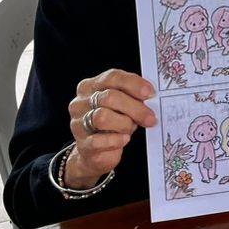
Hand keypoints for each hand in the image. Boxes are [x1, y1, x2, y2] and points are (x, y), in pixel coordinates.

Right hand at [65, 69, 156, 189]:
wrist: (96, 151)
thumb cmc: (114, 123)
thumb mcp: (122, 105)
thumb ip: (132, 97)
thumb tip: (150, 97)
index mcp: (90, 86)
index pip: (112, 77)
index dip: (133, 84)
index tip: (150, 93)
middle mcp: (80, 102)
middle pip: (109, 97)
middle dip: (135, 108)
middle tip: (150, 117)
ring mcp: (78, 123)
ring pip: (102, 117)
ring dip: (124, 124)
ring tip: (131, 129)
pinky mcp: (82, 144)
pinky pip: (99, 140)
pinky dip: (116, 140)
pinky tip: (124, 139)